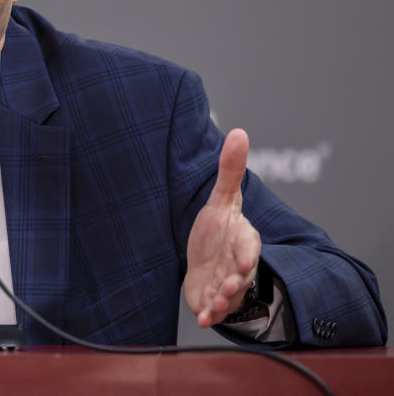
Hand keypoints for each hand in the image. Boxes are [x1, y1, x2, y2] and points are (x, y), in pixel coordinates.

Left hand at [183, 128, 261, 326]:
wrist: (207, 257)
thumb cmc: (218, 227)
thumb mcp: (222, 198)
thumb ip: (230, 170)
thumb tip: (239, 132)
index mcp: (243, 239)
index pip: (250, 245)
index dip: (247, 254)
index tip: (244, 261)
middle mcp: (238, 265)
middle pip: (243, 276)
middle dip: (238, 282)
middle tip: (231, 285)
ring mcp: (227, 284)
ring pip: (230, 297)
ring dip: (224, 302)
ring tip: (213, 305)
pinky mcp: (212, 298)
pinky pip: (213, 310)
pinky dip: (208, 315)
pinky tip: (201, 319)